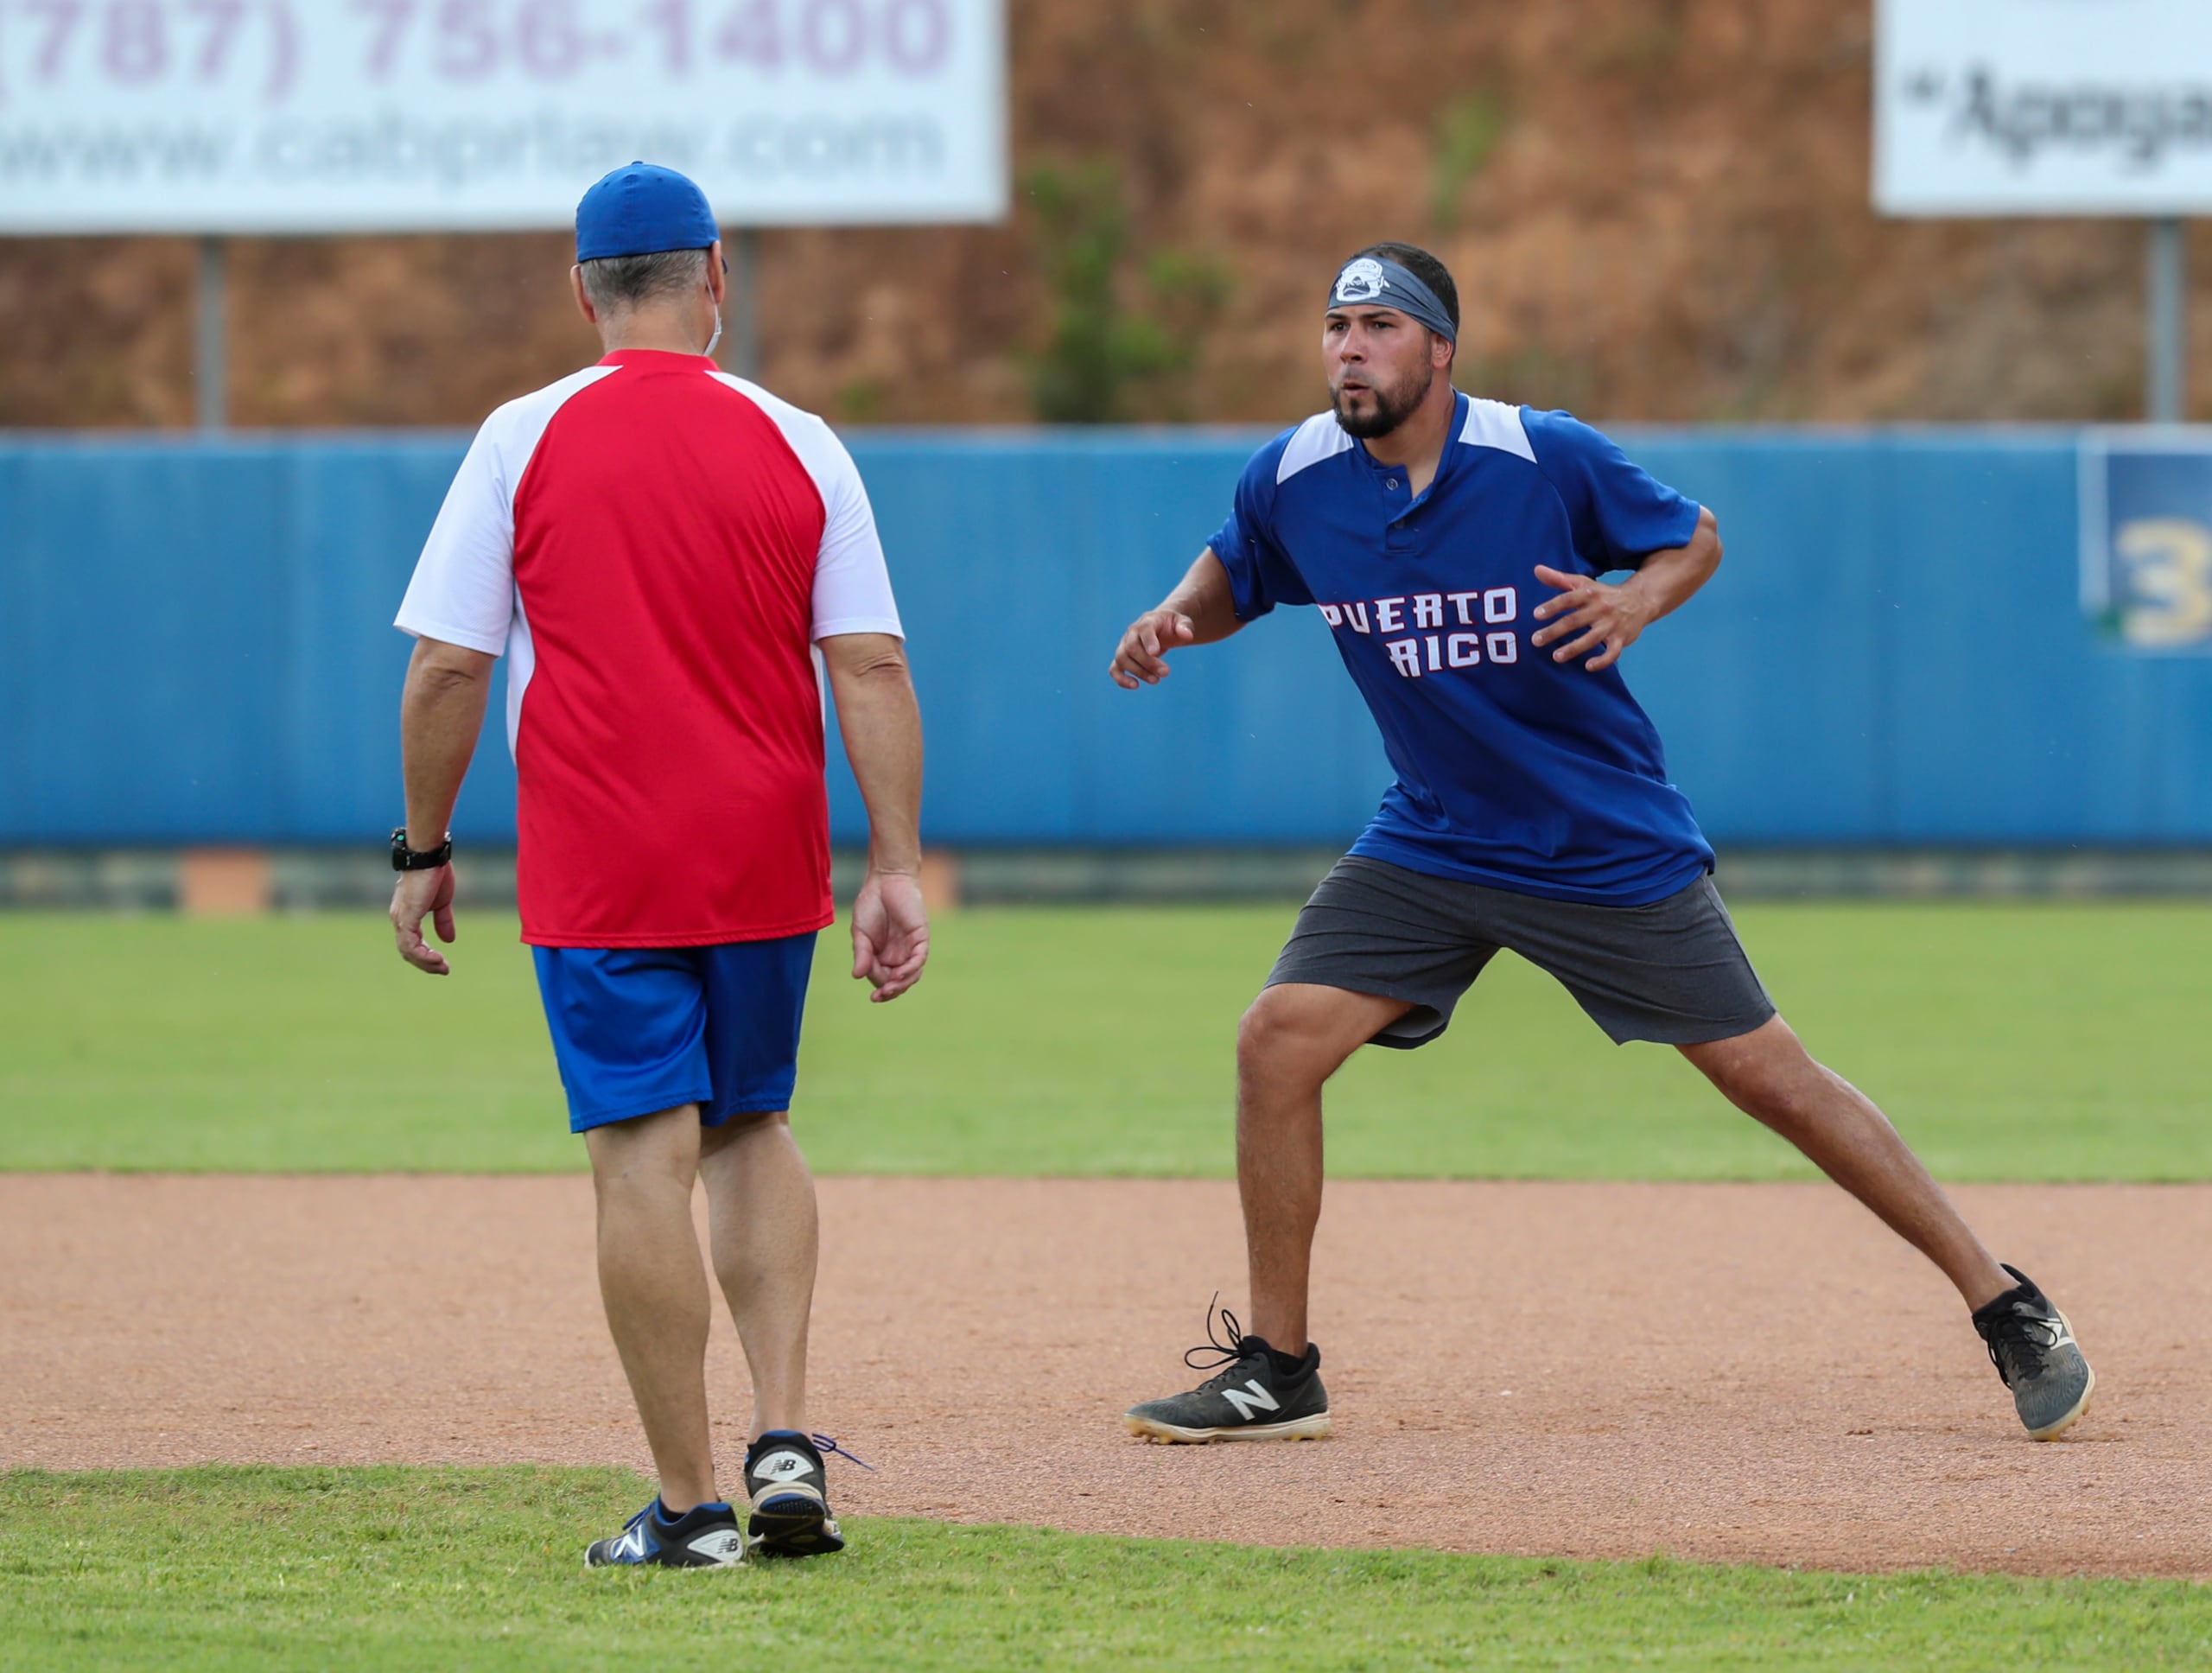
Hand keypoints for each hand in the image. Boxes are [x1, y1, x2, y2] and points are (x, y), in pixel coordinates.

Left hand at [391, 864, 456, 974]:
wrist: (429, 858)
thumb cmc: (434, 874)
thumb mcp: (442, 902)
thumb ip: (443, 921)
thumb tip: (449, 940)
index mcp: (406, 915)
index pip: (411, 943)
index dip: (426, 955)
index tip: (443, 962)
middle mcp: (399, 919)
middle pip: (407, 952)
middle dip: (426, 964)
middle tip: (445, 970)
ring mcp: (400, 920)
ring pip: (408, 952)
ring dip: (426, 963)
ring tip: (443, 967)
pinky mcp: (406, 919)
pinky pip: (410, 945)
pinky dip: (424, 955)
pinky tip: (438, 958)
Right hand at [851, 868, 928, 1001]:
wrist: (884, 881)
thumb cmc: (871, 905)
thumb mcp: (860, 933)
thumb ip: (862, 954)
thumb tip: (857, 976)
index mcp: (883, 956)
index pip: (881, 978)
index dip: (876, 984)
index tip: (869, 988)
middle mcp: (899, 955)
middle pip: (897, 981)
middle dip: (889, 991)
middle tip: (879, 997)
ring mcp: (911, 947)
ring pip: (911, 975)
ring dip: (901, 985)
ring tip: (889, 990)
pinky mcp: (920, 938)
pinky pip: (918, 959)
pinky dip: (910, 970)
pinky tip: (899, 976)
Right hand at [1109, 609, 1195, 688]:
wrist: (1160, 626)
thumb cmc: (1172, 625)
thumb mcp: (1182, 622)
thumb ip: (1185, 626)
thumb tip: (1187, 635)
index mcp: (1147, 621)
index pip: (1144, 629)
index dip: (1148, 641)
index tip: (1156, 652)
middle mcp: (1132, 633)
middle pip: (1132, 648)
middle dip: (1148, 663)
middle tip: (1166, 672)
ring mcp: (1124, 645)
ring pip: (1122, 659)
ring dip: (1138, 672)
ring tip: (1156, 680)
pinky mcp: (1122, 658)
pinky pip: (1114, 669)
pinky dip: (1121, 679)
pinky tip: (1136, 686)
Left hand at [1530, 565, 1651, 672]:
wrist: (1641, 600)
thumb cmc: (1604, 593)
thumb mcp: (1584, 583)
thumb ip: (1559, 579)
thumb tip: (1537, 570)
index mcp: (1590, 594)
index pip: (1568, 599)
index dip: (1552, 606)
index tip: (1536, 615)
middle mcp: (1600, 608)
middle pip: (1575, 620)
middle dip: (1555, 631)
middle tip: (1535, 640)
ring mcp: (1611, 625)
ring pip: (1591, 638)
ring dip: (1574, 648)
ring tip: (1556, 657)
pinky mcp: (1621, 639)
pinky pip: (1612, 653)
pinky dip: (1602, 661)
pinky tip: (1588, 666)